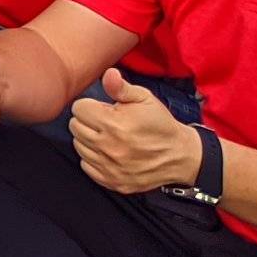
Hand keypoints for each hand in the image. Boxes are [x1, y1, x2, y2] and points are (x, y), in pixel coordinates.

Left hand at [71, 68, 202, 194]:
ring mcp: (110, 167)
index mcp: (113, 124)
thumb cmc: (160, 124)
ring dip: (88, 140)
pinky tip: (106, 152)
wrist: (181, 155)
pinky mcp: (114, 182)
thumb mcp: (144, 99)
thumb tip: (108, 74)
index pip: (78, 109)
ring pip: (79, 147)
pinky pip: (87, 167)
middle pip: (75, 127)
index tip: (101, 109)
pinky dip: (92, 159)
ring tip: (105, 136)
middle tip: (103, 122)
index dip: (89, 106)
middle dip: (87, 121)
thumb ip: (121, 87)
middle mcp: (109, 147)